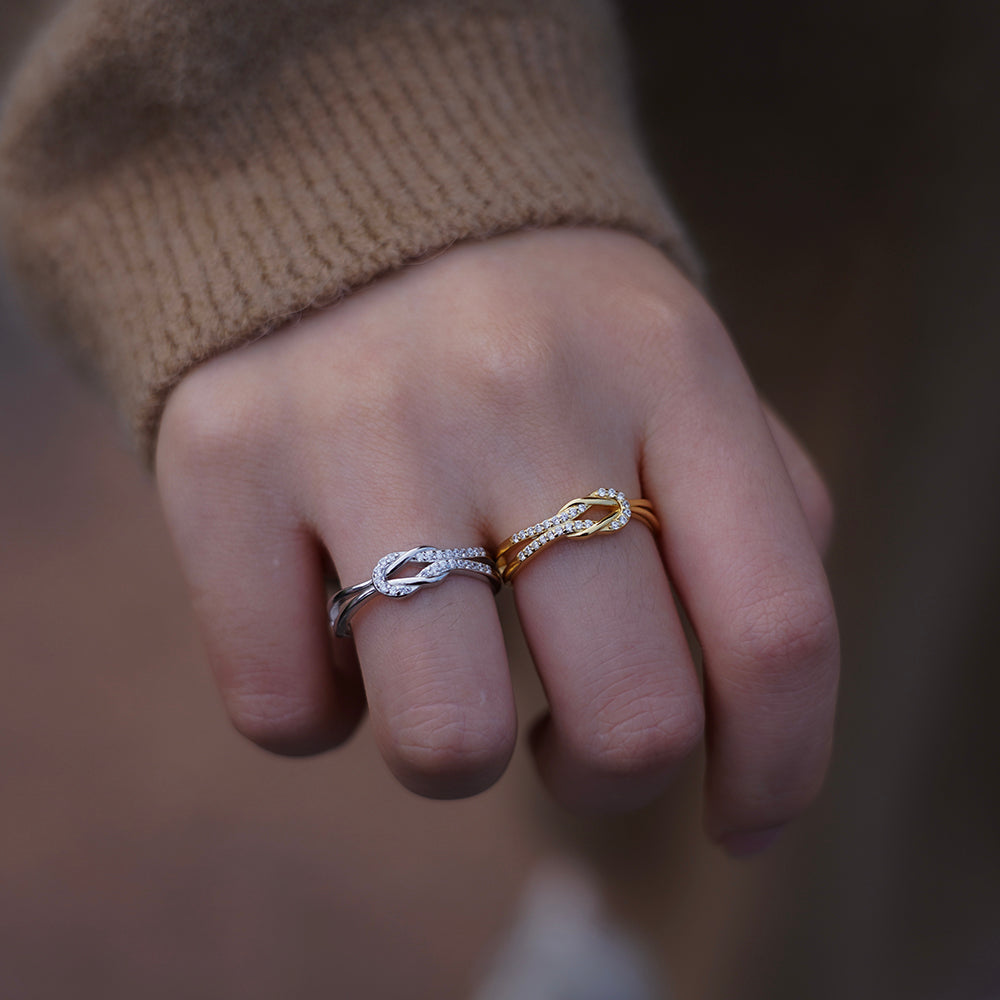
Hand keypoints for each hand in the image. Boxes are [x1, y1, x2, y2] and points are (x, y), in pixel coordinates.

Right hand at [156, 228, 837, 849]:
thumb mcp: (676, 372)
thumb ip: (759, 514)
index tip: (741, 820)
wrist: (343, 193)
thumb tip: (758, 717)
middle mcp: (521, 389)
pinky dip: (325, 707)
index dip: (777, 768)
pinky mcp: (225, 461)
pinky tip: (334, 620)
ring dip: (461, 751)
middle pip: (630, 718)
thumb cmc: (537, 328)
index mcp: (668, 365)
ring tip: (448, 665)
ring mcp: (362, 426)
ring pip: (448, 744)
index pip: (776, 631)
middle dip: (609, 775)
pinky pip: (287, 712)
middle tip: (570, 734)